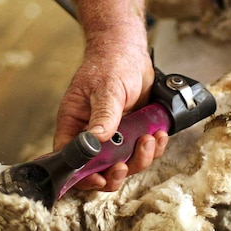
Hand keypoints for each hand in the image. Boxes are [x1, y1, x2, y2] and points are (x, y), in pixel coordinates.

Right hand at [53, 37, 168, 191]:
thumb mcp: (106, 89)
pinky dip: (154, 148)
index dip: (83, 175)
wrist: (129, 52)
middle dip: (114, 174)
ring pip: (125, 163)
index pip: (71, 159)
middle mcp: (93, 134)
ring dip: (139, 159)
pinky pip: (143, 151)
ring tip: (149, 139)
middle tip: (125, 166)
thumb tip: (96, 141)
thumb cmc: (110, 64)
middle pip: (100, 169)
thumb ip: (103, 116)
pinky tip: (159, 134)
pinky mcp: (133, 133)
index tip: (99, 177)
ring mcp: (115, 136)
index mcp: (75, 125)